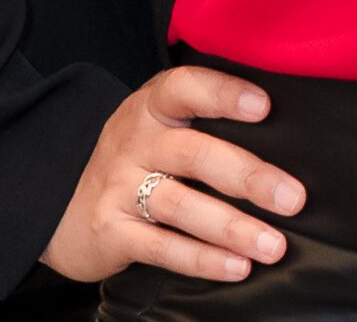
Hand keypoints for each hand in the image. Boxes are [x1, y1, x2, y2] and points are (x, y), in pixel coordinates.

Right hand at [38, 65, 305, 283]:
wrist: (62, 203)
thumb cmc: (138, 158)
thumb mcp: (161, 126)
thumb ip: (207, 121)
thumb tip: (290, 131)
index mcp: (153, 107)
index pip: (185, 88)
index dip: (223, 94)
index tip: (265, 106)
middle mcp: (134, 142)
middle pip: (195, 154)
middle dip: (249, 177)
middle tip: (294, 198)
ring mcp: (119, 187)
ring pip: (181, 206)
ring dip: (233, 227)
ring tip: (274, 245)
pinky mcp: (111, 231)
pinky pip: (162, 247)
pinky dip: (203, 260)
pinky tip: (237, 267)